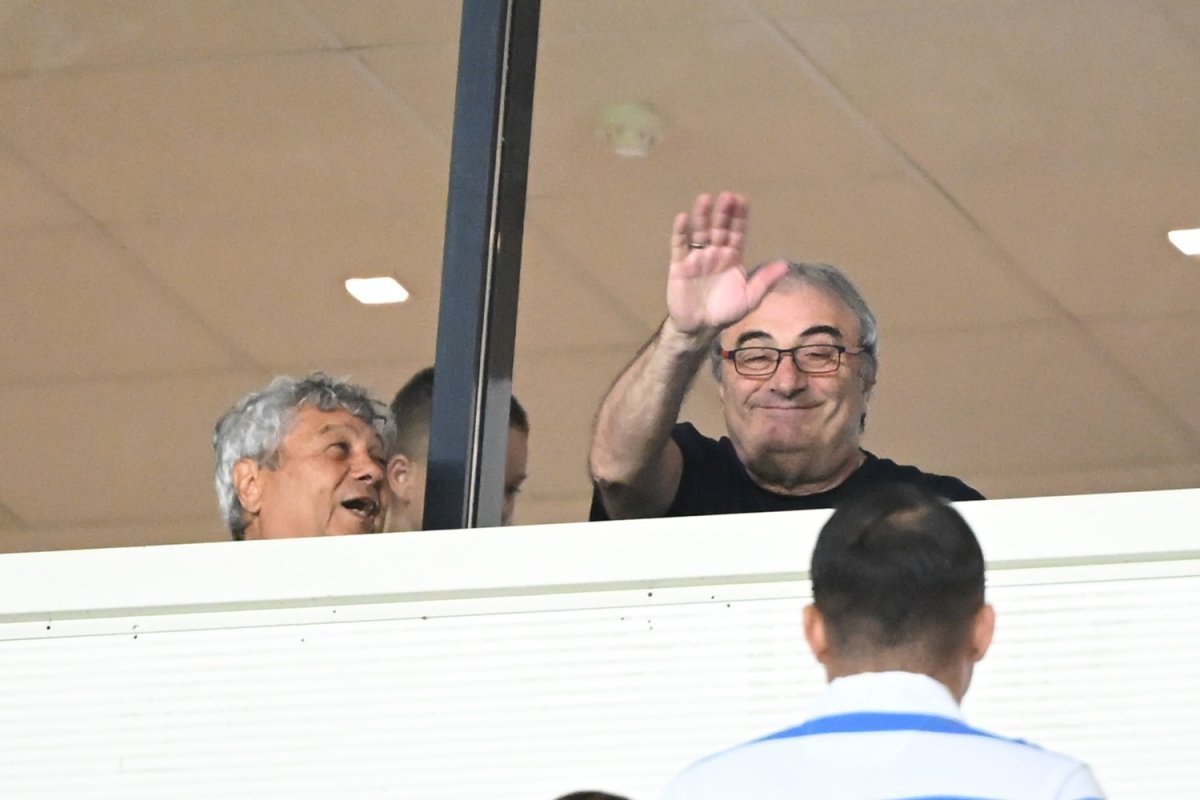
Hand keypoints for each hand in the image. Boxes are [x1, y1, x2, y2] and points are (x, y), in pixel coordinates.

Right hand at [666, 191, 787, 335]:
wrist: (700, 327)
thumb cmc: (726, 312)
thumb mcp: (750, 298)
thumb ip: (765, 280)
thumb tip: (786, 264)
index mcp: (733, 257)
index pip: (737, 232)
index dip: (740, 217)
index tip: (742, 200)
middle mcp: (715, 252)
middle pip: (719, 227)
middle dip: (723, 212)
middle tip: (727, 196)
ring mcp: (697, 257)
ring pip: (700, 231)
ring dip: (702, 215)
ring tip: (705, 199)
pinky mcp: (679, 264)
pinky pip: (680, 245)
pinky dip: (681, 231)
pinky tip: (683, 218)